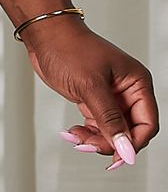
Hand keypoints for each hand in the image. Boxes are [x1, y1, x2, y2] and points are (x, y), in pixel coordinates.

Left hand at [19, 17, 158, 168]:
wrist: (44, 35)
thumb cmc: (69, 48)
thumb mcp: (91, 86)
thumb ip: (110, 120)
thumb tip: (126, 150)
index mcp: (137, 83)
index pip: (147, 124)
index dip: (133, 143)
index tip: (116, 156)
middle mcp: (127, 91)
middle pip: (129, 132)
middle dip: (109, 143)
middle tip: (87, 146)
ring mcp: (110, 96)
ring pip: (112, 132)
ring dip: (95, 139)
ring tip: (75, 137)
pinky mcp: (94, 100)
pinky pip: (97, 126)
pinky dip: (86, 132)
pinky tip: (71, 132)